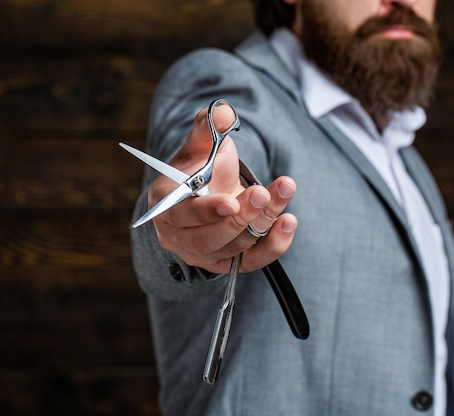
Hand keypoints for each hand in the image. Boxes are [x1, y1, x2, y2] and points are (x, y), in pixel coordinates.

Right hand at [149, 102, 297, 273]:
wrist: (211, 193)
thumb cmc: (201, 169)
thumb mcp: (201, 144)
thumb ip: (208, 126)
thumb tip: (224, 113)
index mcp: (165, 205)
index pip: (181, 215)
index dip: (207, 211)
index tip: (232, 201)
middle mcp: (180, 237)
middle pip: (210, 238)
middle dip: (241, 217)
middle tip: (263, 193)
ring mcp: (205, 254)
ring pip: (235, 248)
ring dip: (262, 222)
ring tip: (283, 192)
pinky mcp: (230, 263)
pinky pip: (253, 261)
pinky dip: (274, 245)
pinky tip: (288, 221)